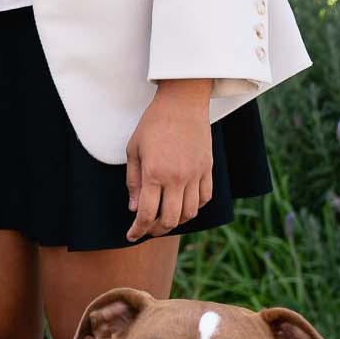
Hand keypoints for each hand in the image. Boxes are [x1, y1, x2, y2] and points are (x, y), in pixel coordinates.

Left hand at [125, 82, 212, 239]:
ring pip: (190, 213)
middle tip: (147, 230)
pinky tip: (184, 205)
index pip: (147, 214)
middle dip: (156, 230)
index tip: (131, 236)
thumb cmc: (153, 124)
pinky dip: (195, 208)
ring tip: (165, 220)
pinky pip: (205, 198)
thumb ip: (133, 182)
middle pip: (170, 219)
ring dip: (176, 222)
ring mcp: (196, 174)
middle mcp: (177, 178)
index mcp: (154, 173)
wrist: (182, 103)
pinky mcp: (208, 169)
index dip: (138, 230)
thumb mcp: (133, 150)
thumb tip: (134, 209)